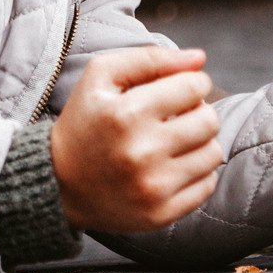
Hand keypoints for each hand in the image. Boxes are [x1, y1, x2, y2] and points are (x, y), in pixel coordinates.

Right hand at [49, 47, 222, 231]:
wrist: (59, 184)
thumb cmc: (84, 123)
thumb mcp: (101, 76)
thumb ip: (150, 58)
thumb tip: (199, 58)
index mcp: (127, 114)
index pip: (194, 87)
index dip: (192, 82)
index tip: (179, 91)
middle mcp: (142, 153)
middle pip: (209, 120)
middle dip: (198, 112)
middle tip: (177, 117)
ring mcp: (153, 188)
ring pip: (213, 153)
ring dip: (200, 143)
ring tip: (175, 143)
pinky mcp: (161, 214)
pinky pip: (207, 185)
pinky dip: (197, 173)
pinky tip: (173, 167)